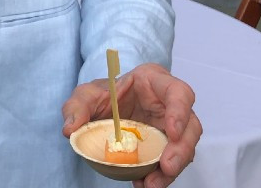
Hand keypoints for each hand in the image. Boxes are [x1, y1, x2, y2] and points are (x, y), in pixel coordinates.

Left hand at [62, 63, 200, 187]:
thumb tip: (70, 129)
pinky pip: (169, 161)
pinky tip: (143, 183)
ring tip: (151, 184)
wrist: (107, 108)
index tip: (171, 132)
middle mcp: (170, 105)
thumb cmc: (105, 93)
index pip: (179, 92)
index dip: (180, 112)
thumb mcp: (86, 94)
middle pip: (191, 126)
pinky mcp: (166, 146)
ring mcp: (171, 127)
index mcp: (156, 82)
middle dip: (181, 149)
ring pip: (184, 148)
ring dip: (171, 169)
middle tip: (166, 167)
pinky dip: (158, 174)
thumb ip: (76, 106)